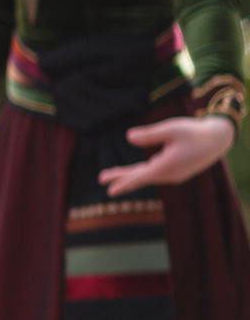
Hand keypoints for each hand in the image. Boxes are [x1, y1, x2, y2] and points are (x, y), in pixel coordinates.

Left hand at [102, 115, 236, 195]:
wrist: (218, 139)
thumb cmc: (194, 131)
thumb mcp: (171, 129)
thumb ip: (150, 134)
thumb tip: (128, 137)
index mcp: (167, 166)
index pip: (141, 176)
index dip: (124, 182)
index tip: (109, 190)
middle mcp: (170, 174)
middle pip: (140, 177)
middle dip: (120, 177)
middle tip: (101, 179)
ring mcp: (174, 174)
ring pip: (146, 175)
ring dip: (128, 175)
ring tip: (108, 175)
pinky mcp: (176, 170)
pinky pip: (154, 172)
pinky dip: (140, 173)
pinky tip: (131, 173)